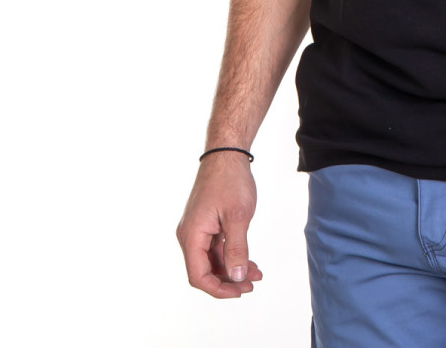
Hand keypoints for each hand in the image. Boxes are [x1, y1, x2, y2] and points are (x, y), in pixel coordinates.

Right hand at [176, 152, 263, 297]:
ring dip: (232, 268)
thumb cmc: (231, 181)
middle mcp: (190, 235)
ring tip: (255, 274)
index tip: (240, 291)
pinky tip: (248, 260)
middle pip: (204, 270)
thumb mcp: (238, 217)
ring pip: (212, 260)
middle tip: (252, 284)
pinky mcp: (205, 223)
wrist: (226, 154)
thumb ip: (237, 249)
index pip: (199, 276)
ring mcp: (197, 229)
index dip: (219, 289)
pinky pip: (215, 247)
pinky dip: (231, 255)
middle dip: (228, 280)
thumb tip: (237, 277)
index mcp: (191, 236)